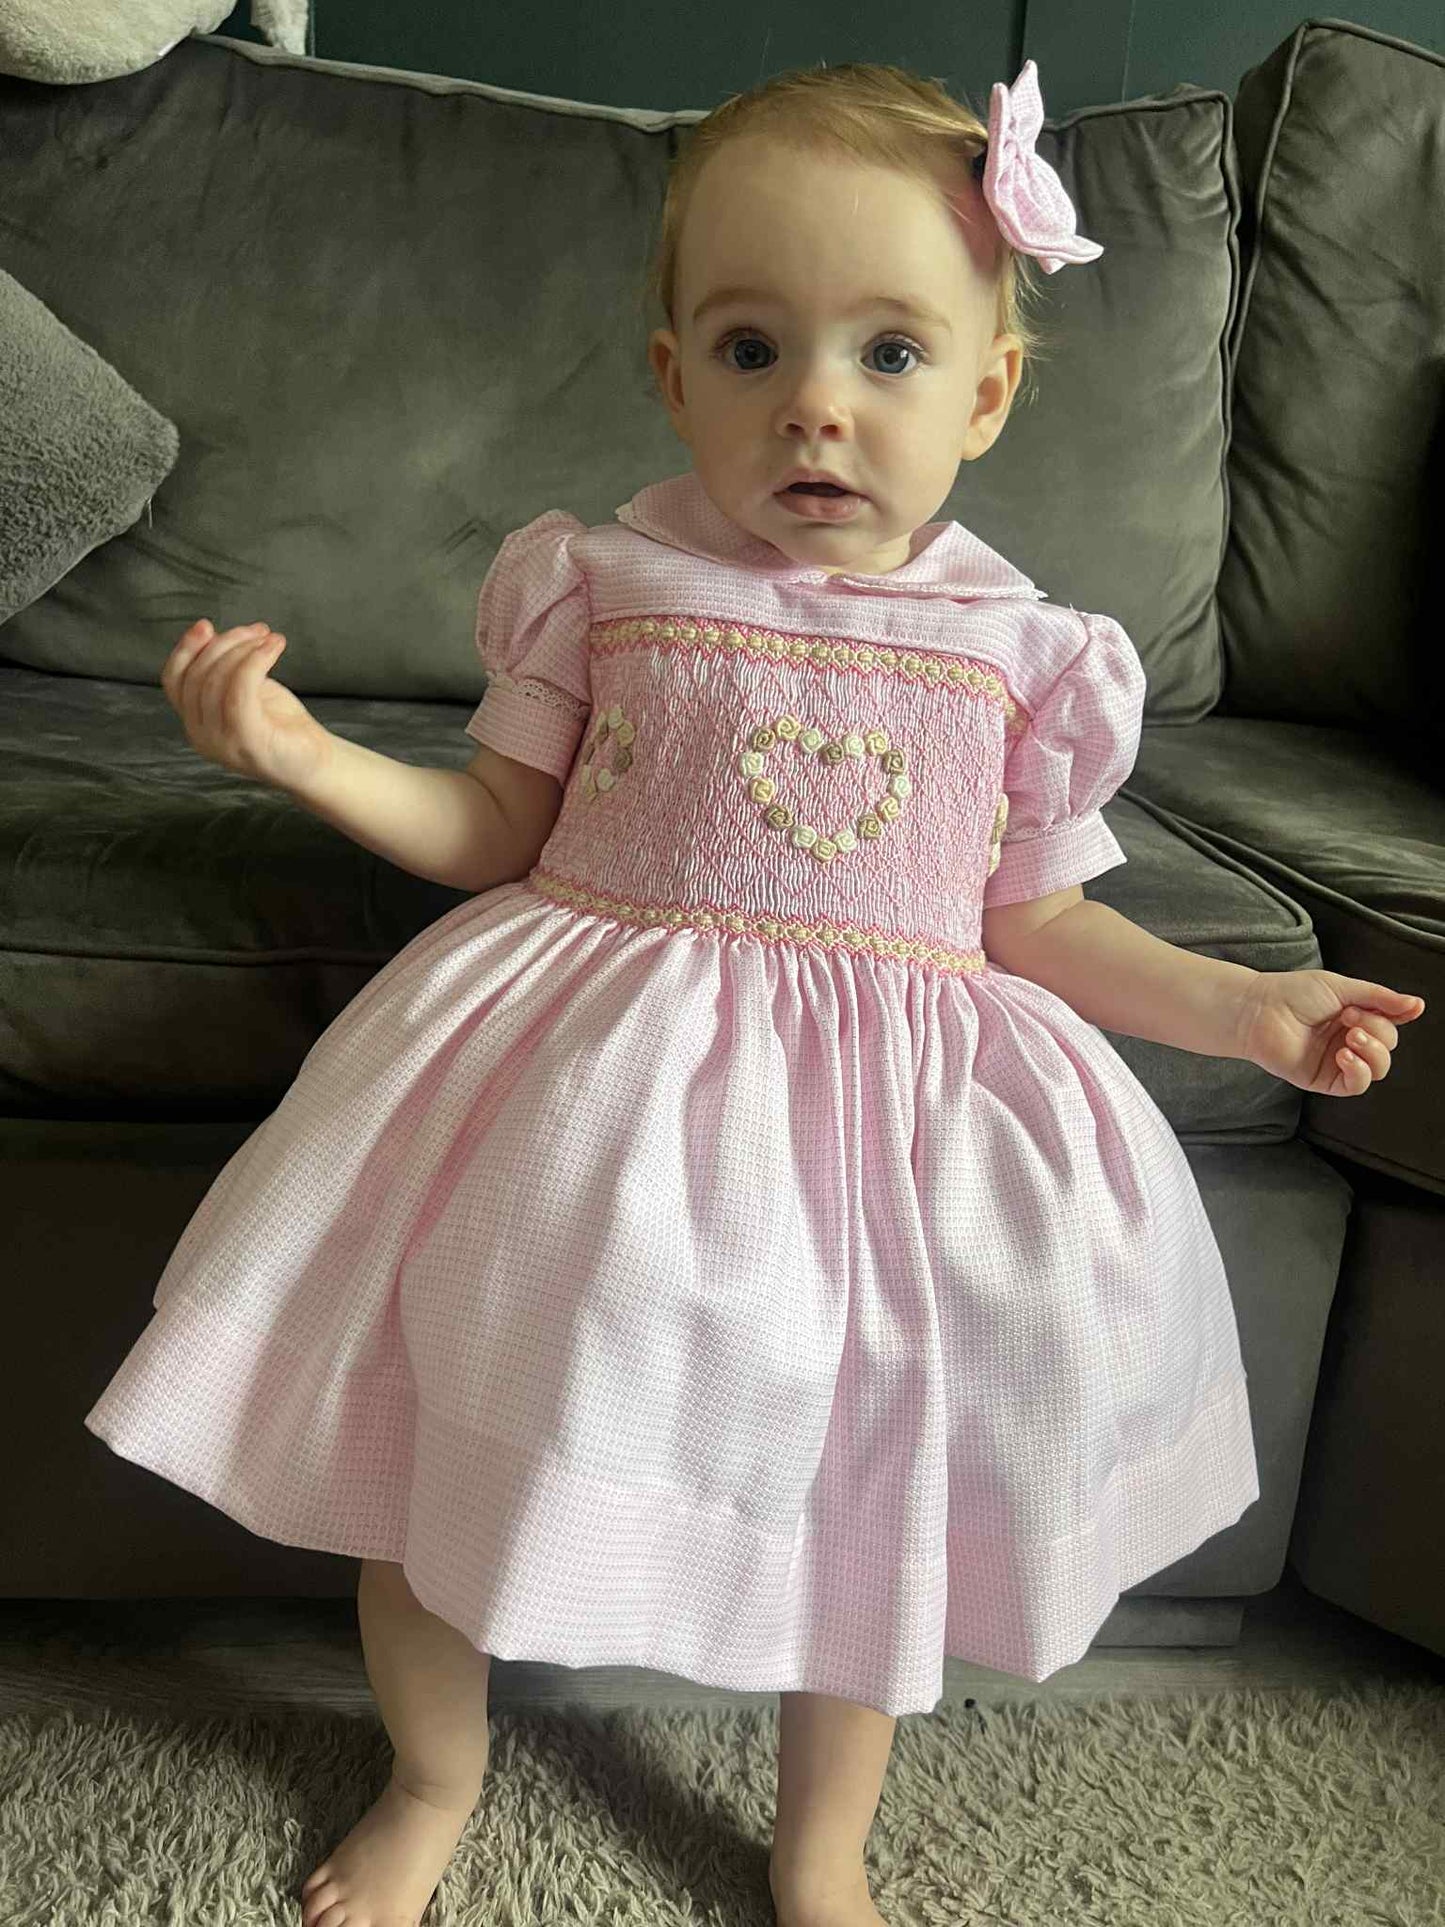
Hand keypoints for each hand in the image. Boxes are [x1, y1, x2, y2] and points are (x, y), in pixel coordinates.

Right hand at [162, 618, 332, 792]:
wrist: (317, 763)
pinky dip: (256, 661)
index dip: (185, 648)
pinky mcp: (248, 741)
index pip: (173, 680)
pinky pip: (240, 691)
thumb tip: (206, 630)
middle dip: (226, 643)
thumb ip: (221, 669)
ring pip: (217, 680)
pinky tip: (275, 646)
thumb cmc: (281, 725)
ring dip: (245, 649)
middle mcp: (201, 736)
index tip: (207, 625)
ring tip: (271, 639)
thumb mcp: (243, 691)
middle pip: (197, 675)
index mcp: (195, 723)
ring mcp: (222, 743)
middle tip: (259, 631)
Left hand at [1234, 969, 1425, 1096]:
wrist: (1259, 1010)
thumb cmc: (1294, 993)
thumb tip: (1418, 1005)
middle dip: (1376, 1030)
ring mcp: (1338, 1061)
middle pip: (1388, 1046)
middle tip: (1349, 1016)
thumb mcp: (1343, 988)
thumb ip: (1380, 999)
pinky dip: (1359, 1071)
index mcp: (1356, 1017)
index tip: (1401, 1008)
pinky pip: (1356, 1085)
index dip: (1397, 1017)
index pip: (1391, 1023)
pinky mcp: (1324, 1079)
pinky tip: (1344, 1055)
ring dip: (1373, 1052)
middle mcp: (1350, 1040)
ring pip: (1378, 1069)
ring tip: (1350, 1036)